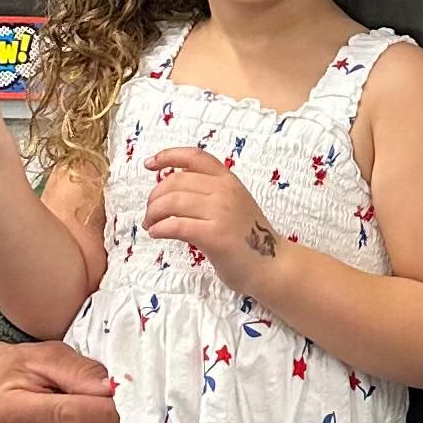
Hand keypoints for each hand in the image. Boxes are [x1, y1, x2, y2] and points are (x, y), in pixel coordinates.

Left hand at [144, 142, 278, 294]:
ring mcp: (220, 212)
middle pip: (176, 181)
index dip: (168, 156)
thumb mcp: (233, 205)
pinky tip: (156, 234)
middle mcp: (224, 191)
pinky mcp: (214, 235)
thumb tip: (171, 192)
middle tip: (150, 213)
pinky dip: (160, 228)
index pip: (194, 157)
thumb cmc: (249, 239)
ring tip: (151, 225)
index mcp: (228, 180)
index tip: (149, 165)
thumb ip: (210, 194)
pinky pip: (176, 226)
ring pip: (172, 202)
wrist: (273, 266)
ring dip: (153, 213)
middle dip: (155, 197)